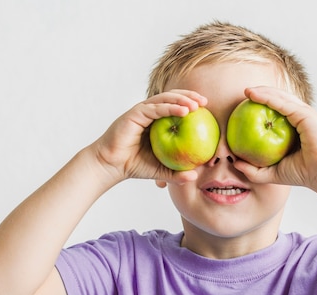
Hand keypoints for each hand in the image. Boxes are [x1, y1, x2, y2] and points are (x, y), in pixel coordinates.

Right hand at [92, 90, 207, 184]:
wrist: (110, 166)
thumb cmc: (133, 166)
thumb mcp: (160, 170)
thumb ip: (176, 173)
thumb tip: (194, 176)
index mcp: (155, 121)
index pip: (175, 106)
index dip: (190, 103)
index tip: (206, 108)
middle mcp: (148, 112)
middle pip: (172, 97)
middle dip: (189, 96)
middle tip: (205, 102)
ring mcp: (141, 111)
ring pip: (164, 99)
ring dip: (182, 99)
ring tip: (196, 104)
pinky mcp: (134, 114)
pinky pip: (155, 108)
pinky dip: (170, 107)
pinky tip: (184, 111)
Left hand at [233, 87, 316, 193]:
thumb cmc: (303, 174)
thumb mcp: (271, 174)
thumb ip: (253, 170)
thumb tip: (234, 162)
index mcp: (296, 128)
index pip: (278, 112)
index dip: (263, 105)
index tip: (244, 106)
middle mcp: (301, 118)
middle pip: (279, 100)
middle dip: (262, 94)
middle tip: (244, 93)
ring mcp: (304, 115)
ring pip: (281, 98)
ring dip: (263, 92)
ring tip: (247, 91)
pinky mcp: (306, 115)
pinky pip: (284, 104)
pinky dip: (269, 97)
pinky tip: (255, 96)